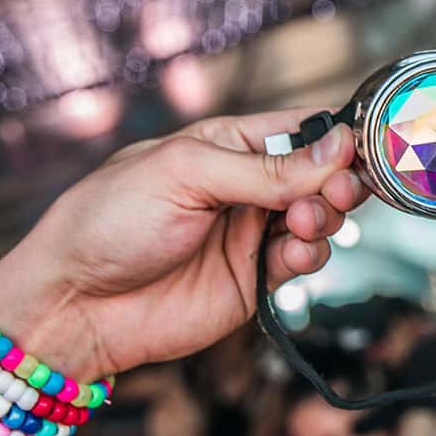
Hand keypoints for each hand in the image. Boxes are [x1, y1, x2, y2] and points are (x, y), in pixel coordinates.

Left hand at [0, 110, 366, 380]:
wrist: (73, 306)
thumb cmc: (107, 223)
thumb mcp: (185, 175)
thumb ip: (266, 168)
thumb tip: (337, 145)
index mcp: (228, 144)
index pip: (302, 129)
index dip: (338, 136)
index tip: (363, 147)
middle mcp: (248, 187)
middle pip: (323, 175)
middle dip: (339, 181)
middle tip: (336, 193)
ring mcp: (252, 234)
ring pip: (322, 219)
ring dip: (325, 219)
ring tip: (302, 226)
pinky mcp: (254, 280)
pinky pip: (303, 262)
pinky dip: (310, 257)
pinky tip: (291, 257)